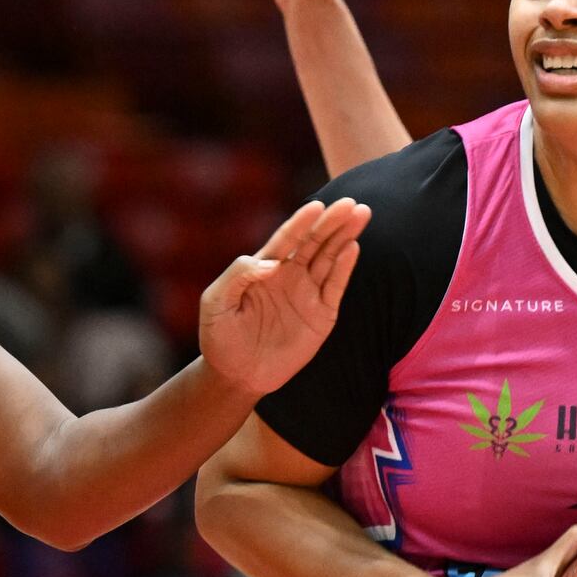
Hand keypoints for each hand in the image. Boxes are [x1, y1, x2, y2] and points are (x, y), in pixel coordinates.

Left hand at [197, 199, 370, 395]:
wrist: (235, 374)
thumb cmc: (220, 336)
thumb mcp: (216, 302)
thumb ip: (238, 275)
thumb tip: (270, 262)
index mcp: (264, 267)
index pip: (287, 239)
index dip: (301, 222)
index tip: (317, 206)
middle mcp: (289, 275)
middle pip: (315, 242)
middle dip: (332, 221)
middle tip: (350, 202)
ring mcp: (307, 294)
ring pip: (330, 258)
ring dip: (345, 236)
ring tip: (361, 214)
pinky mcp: (321, 315)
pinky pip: (335, 287)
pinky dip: (345, 268)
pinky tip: (353, 247)